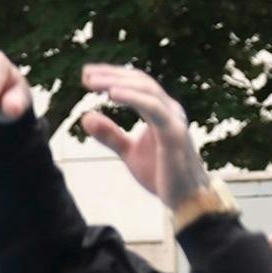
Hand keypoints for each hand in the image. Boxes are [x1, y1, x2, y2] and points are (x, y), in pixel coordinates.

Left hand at [76, 62, 210, 208]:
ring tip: (93, 81)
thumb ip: (110, 135)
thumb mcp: (129, 152)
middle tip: (85, 74)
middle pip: (140, 81)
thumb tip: (85, 116)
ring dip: (117, 83)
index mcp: (160, 110)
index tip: (88, 73)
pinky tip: (113, 94)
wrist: (186, 198)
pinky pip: (153, 109)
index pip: (136, 83)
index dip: (113, 75)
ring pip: (146, 90)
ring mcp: (174, 119)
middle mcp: (169, 109)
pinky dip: (133, 98)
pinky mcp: (174, 132)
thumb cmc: (161, 173)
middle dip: (112, 75)